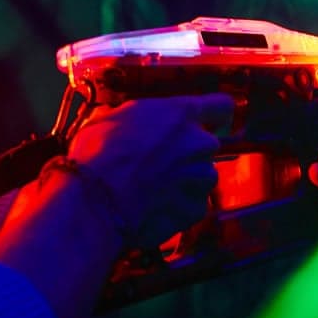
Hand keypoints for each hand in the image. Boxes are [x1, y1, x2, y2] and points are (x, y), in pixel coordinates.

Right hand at [66, 94, 233, 246]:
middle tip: (160, 165)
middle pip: (207, 146)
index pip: (220, 106)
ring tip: (156, 192)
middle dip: (189, 154)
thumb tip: (119, 121)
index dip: (215, 116)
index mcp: (180, 113)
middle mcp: (199, 143)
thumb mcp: (107, 120)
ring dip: (187, 183)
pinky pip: (194, 206)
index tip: (211, 123)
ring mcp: (202, 177)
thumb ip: (130, 119)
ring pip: (203, 178)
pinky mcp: (196, 209)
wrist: (96, 200)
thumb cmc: (97, 154)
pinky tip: (156, 211)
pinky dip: (180, 210)